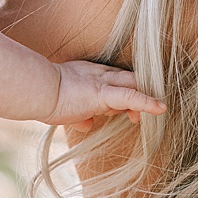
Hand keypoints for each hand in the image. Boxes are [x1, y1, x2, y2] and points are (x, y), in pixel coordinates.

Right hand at [45, 61, 165, 128]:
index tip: (127, 110)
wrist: (36, 90)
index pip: (115, 80)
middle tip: (140, 113)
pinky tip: (161, 109)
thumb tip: (86, 124)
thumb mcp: (63, 108)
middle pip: (128, 78)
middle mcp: (99, 74)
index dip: (124, 94)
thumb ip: (78, 114)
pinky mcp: (103, 93)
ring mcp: (103, 82)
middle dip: (139, 92)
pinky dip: (147, 102)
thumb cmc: (43, 98)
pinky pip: (132, 96)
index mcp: (89, 74)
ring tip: (157, 111)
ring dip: (145, 98)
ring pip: (134, 84)